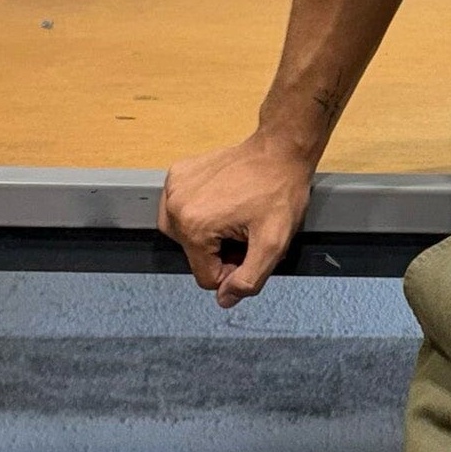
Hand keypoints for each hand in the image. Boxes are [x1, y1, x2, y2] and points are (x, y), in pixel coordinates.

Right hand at [159, 132, 314, 308]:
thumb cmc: (278, 193)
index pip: (206, 278)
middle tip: (244, 233)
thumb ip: (248, 280)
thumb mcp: (272, 246)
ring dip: (208, 238)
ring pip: (184, 238)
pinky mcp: (176, 174)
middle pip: (193, 257)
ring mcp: (173, 187)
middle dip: (219, 254)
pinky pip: (180, 212)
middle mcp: (175, 206)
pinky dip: (199, 216)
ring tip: (233, 221)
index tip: (249, 250)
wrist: (277, 152)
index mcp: (194, 226)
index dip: (231, 272)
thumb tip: (224, 299)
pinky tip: (223, 207)